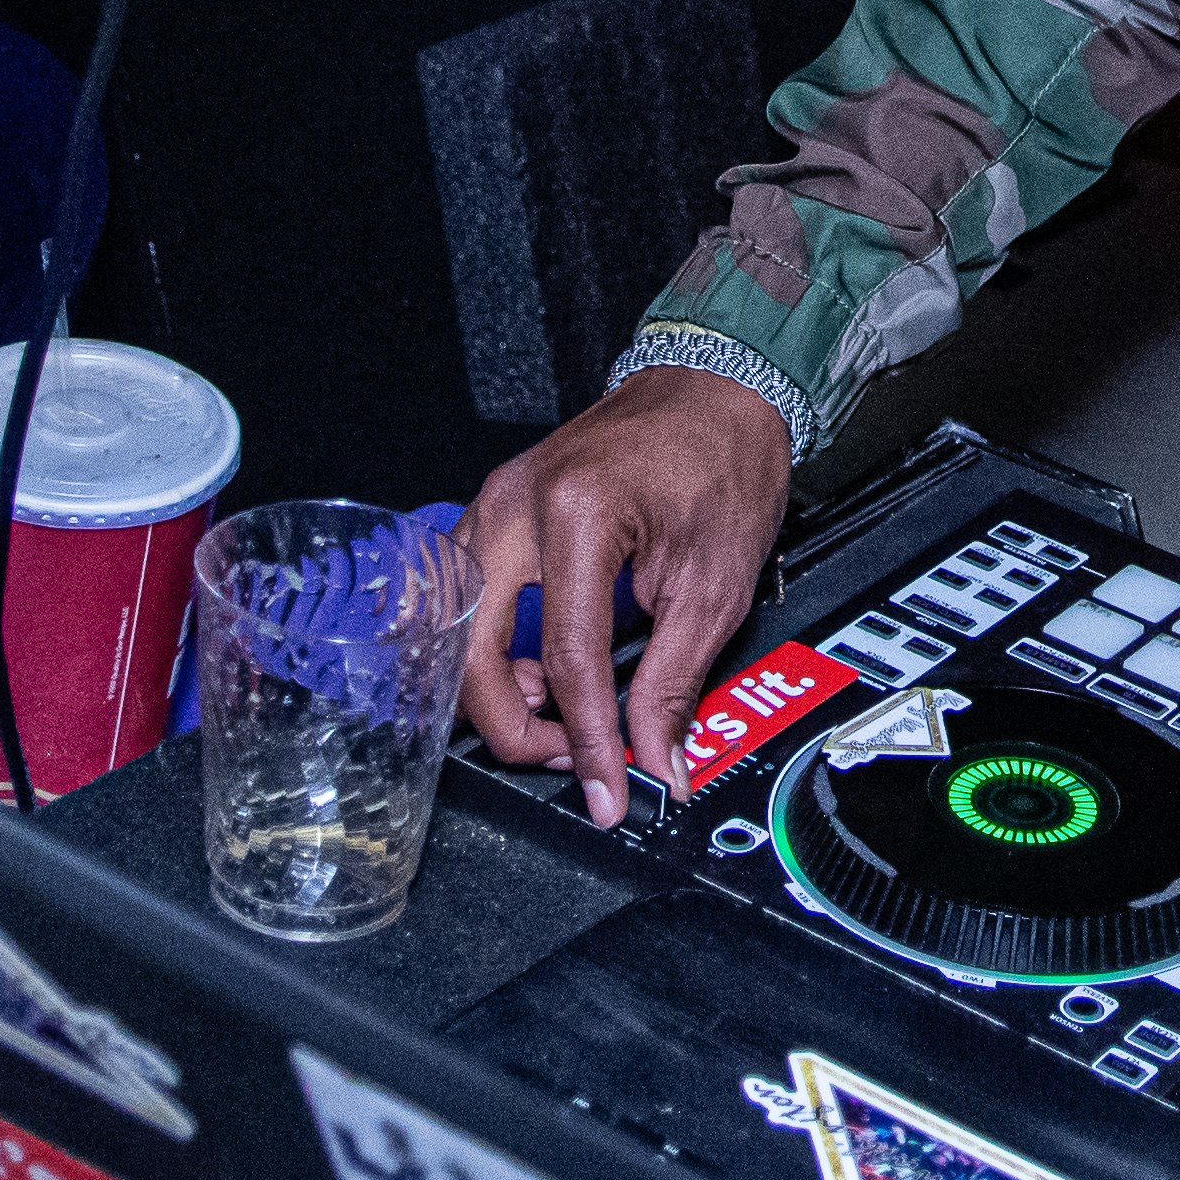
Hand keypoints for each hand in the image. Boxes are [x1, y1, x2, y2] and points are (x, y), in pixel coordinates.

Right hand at [460, 366, 793, 824]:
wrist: (715, 389)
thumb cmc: (721, 459)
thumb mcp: (714, 582)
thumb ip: (675, 679)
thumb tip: (657, 757)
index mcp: (575, 514)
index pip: (567, 659)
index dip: (589, 740)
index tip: (610, 790)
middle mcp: (514, 506)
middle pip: (473, 654)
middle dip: (514, 727)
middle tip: (575, 759)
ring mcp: (494, 506)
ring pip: (458, 633)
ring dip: (501, 691)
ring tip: (568, 717)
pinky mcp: (494, 514)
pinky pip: (470, 604)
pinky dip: (499, 653)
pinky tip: (548, 673)